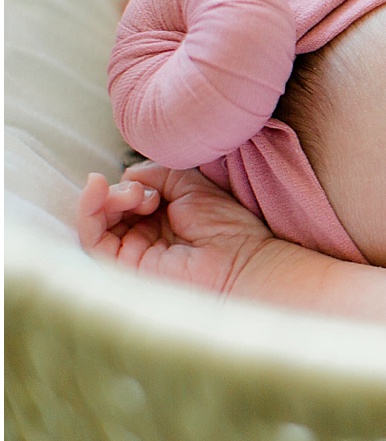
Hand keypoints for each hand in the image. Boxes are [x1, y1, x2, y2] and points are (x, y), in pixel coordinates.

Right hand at [76, 165, 282, 295]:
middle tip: (141, 192)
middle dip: (120, 191)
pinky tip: (98, 187)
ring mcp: (133, 252)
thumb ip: (158, 175)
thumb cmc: (227, 228)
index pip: (131, 196)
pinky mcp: (123, 266)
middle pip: (111, 208)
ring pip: (98, 220)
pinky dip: (88, 210)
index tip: (155, 186)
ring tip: (134, 195)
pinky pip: (92, 238)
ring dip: (108, 198)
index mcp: (164, 218)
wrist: (242, 262)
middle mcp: (146, 235)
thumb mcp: (191, 186)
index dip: (135, 183)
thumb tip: (126, 175)